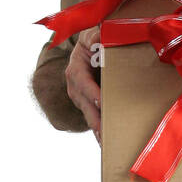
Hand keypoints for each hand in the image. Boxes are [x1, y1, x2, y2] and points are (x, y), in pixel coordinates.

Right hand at [65, 26, 101, 141]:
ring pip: (89, 115)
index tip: (100, 102)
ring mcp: (79, 97)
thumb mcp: (92, 36)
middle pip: (85, 104)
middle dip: (95, 120)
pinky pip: (93, 118)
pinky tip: (107, 144)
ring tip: (107, 145)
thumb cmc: (93, 41)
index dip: (91, 92)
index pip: (82, 81)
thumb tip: (100, 38)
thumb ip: (95, 37)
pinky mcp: (86, 105)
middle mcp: (74, 86)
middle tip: (105, 133)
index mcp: (75, 68)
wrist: (88, 48)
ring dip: (98, 130)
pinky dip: (100, 131)